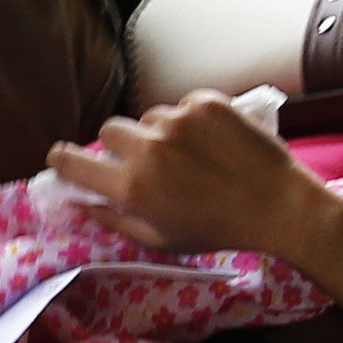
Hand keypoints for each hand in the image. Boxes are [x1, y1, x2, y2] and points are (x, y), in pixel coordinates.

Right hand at [45, 93, 329, 261]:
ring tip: (191, 156)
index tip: (62, 158)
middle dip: (119, 145)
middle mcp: (149, 148)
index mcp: (133, 187)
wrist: (280, 205)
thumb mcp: (161, 240)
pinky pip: (182, 106)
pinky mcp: (206, 102)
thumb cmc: (218, 230)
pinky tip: (213, 143)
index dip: (62, 159)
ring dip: (159, 133)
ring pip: (150, 118)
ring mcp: (178, 120)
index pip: (73, 162)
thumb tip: (80, 204)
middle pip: (109, 130)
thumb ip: (115, 221)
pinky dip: (190, 121)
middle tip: (143, 160)